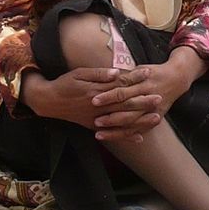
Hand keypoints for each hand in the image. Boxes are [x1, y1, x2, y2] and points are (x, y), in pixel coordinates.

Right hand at [23, 69, 161, 139]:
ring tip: (157, 117)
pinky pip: (113, 134)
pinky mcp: (94, 127)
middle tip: (160, 97)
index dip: (135, 78)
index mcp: (97, 90)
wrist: (48, 101)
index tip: (149, 73)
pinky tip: (140, 137)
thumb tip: (117, 72)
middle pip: (125, 103)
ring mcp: (97, 119)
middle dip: (143, 101)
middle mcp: (99, 106)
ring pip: (123, 120)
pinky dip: (126, 136)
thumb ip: (99, 73)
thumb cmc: (65, 83)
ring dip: (140, 119)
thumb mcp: (80, 73)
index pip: (120, 84)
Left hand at [91, 47, 206, 141]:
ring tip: (99, 134)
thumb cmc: (152, 72)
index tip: (93, 100)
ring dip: (115, 130)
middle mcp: (148, 96)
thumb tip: (103, 76)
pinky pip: (140, 129)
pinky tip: (114, 139)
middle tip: (95, 121)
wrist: (176, 78)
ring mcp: (153, 109)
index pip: (122, 90)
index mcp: (142, 82)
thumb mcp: (138, 68)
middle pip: (127, 108)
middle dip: (111, 116)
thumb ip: (123, 75)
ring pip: (132, 122)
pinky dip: (127, 136)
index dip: (108, 96)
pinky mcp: (156, 117)